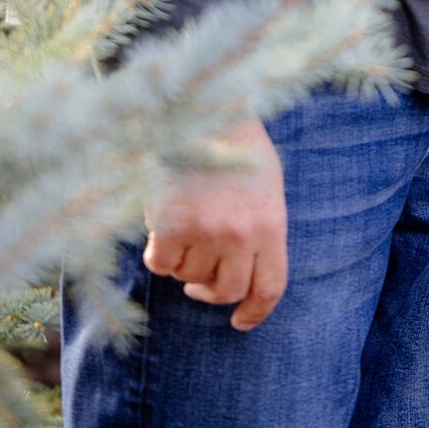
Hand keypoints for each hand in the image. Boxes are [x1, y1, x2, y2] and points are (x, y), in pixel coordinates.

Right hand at [143, 117, 286, 330]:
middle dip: (210, 291)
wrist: (199, 106)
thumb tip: (246, 277)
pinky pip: (161, 264)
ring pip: (189, 276)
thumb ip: (261, 228)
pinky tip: (160, 227)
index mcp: (271, 222)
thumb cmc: (234, 142)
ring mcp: (206, 231)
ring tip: (183, 227)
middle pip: (226, 291)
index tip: (240, 322)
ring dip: (184, 261)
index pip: (270, 287)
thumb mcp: (264, 183)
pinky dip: (158, 253)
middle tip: (198, 282)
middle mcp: (242, 233)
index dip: (255, 312)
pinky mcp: (171, 226)